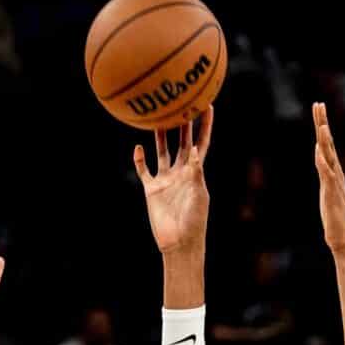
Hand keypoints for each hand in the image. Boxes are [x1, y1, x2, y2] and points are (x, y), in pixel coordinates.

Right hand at [132, 109, 213, 257]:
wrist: (179, 243)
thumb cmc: (194, 222)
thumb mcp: (198, 195)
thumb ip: (196, 172)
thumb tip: (193, 149)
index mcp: (196, 172)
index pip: (202, 143)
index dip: (205, 125)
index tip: (208, 105)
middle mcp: (181, 173)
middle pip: (181, 142)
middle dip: (181, 123)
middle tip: (178, 101)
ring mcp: (165, 180)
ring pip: (162, 152)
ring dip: (159, 136)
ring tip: (156, 117)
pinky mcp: (151, 190)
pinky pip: (144, 171)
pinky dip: (139, 160)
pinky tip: (137, 147)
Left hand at [312, 104, 344, 261]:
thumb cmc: (336, 221)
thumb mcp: (327, 196)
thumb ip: (326, 180)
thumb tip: (324, 167)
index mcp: (333, 173)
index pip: (326, 145)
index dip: (322, 127)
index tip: (319, 110)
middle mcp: (336, 174)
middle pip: (328, 144)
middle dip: (323, 123)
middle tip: (319, 104)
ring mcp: (335, 183)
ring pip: (330, 156)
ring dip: (326, 140)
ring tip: (322, 124)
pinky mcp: (332, 194)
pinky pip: (327, 175)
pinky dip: (323, 162)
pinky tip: (319, 151)